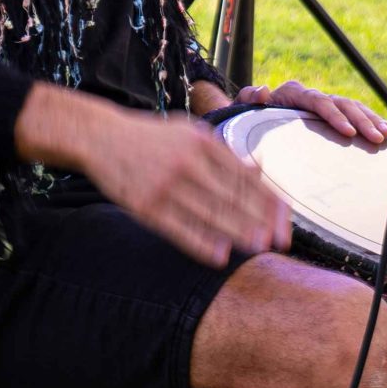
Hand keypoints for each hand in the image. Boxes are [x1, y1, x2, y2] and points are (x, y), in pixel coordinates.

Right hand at [17, 85, 290, 266]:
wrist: (100, 137)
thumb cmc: (151, 136)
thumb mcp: (189, 132)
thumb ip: (224, 151)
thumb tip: (259, 169)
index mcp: (201, 143)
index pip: (243, 175)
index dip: (267, 199)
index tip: (286, 218)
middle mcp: (186, 163)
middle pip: (231, 196)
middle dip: (260, 219)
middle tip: (282, 239)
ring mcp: (165, 186)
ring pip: (208, 215)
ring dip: (237, 233)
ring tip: (259, 247)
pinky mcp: (145, 207)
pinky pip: (178, 229)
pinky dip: (201, 243)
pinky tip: (220, 255)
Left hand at [235, 79, 386, 147]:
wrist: (250, 118)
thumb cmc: (246, 116)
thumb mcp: (242, 108)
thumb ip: (248, 99)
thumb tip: (263, 90)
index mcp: (293, 92)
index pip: (318, 100)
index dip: (334, 115)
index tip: (348, 132)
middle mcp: (311, 95)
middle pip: (341, 103)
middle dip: (361, 120)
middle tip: (377, 138)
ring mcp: (322, 105)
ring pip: (352, 107)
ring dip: (371, 120)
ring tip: (386, 135)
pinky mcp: (329, 115)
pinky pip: (353, 115)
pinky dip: (369, 121)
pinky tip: (385, 132)